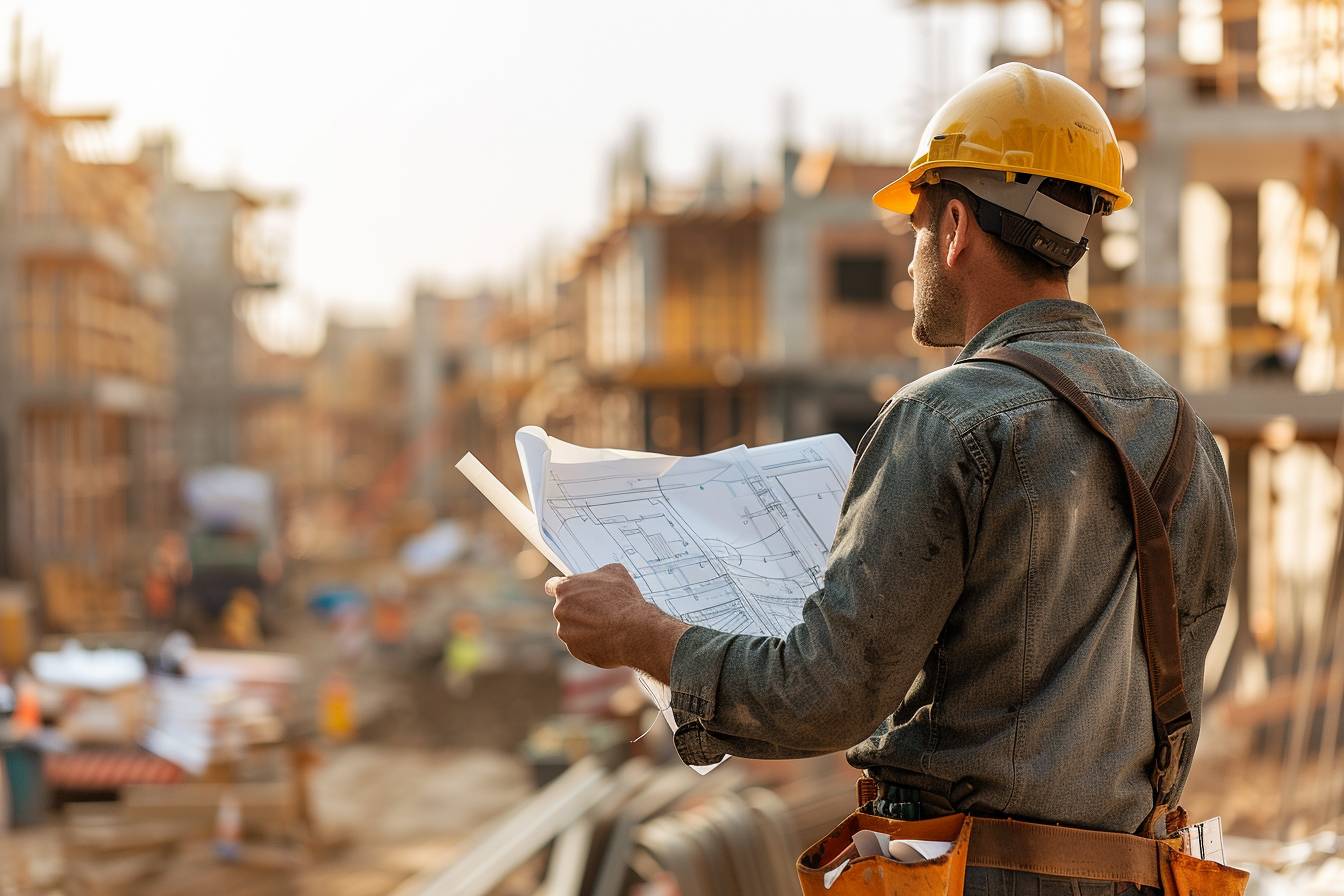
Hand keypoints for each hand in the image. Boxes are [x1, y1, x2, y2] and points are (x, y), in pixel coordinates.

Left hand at [545, 563, 688, 678]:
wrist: (634, 631)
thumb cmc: (625, 599)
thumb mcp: (616, 572)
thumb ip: (600, 573)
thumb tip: (600, 576)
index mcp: (565, 588)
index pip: (552, 586)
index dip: (562, 589)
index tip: (568, 593)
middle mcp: (560, 610)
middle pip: (565, 609)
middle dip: (579, 610)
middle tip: (599, 611)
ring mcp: (565, 631)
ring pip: (573, 628)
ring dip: (585, 627)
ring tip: (607, 626)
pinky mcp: (574, 649)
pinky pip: (581, 644)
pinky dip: (591, 642)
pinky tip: (608, 639)